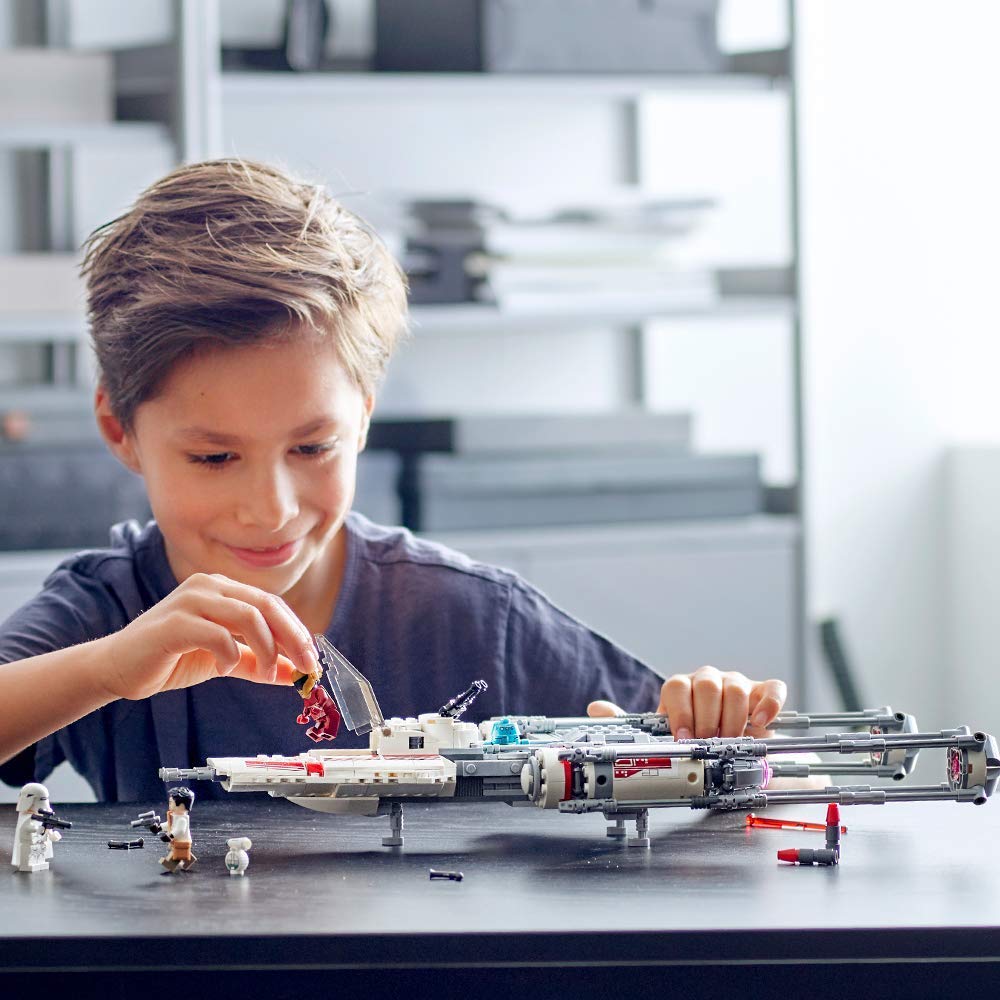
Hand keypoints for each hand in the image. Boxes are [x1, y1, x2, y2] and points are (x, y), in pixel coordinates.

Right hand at [96, 573, 319, 700]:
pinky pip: (217, 634)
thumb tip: (295, 674)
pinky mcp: (173, 623)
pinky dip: (230, 655)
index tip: (313, 659)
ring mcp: (190, 600)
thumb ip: (258, 663)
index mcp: (222, 588)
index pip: (272, 604)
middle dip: (292, 637)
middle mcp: (208, 586)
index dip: (296, 631)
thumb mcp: (225, 660)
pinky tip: (225, 669)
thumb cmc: (172, 658)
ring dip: (266, 648)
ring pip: (247, 616)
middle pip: (266, 605)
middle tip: (306, 666)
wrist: (117, 668)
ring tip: (267, 672)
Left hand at [588, 665, 786, 738]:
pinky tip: (762, 723)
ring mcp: (738, 684)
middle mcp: (709, 681)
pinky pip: (772, 689)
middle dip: (706, 718)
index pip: (676, 685)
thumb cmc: (697, 737)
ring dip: (734, 717)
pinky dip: (768, 704)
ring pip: (736, 687)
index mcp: (683, 688)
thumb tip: (595, 709)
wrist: (735, 749)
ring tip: (732, 740)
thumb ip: (633, 722)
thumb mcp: (664, 733)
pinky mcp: (766, 692)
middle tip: (708, 742)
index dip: (680, 712)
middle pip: (707, 684)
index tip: (684, 738)